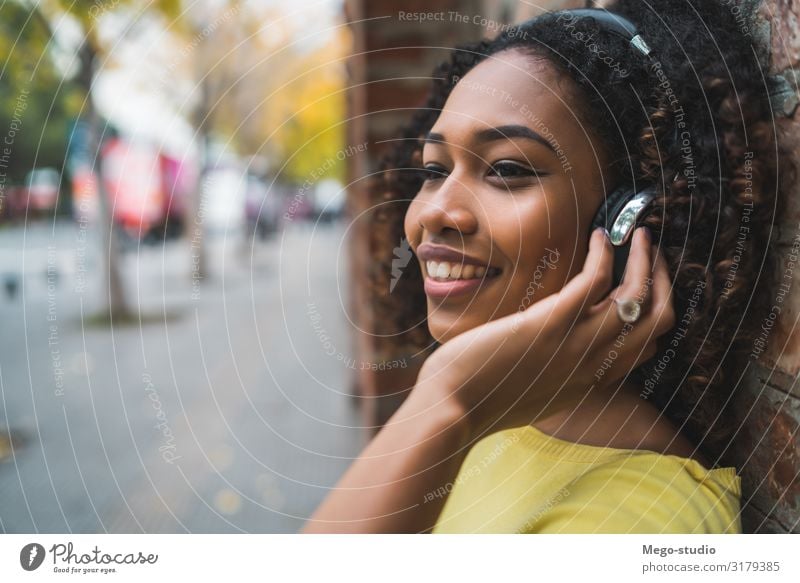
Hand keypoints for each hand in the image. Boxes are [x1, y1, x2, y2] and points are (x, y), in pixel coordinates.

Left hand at [415, 226, 675, 440]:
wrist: (452, 409)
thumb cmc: (482, 398)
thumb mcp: (534, 392)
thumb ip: (555, 372)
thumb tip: (552, 350)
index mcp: (591, 381)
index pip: (646, 345)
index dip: (653, 310)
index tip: (643, 282)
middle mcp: (594, 366)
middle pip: (657, 321)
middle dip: (661, 281)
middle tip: (651, 252)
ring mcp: (576, 346)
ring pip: (637, 297)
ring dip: (645, 260)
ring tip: (637, 234)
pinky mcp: (550, 324)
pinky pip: (596, 281)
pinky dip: (604, 254)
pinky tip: (599, 237)